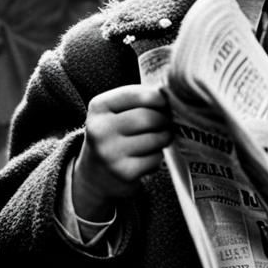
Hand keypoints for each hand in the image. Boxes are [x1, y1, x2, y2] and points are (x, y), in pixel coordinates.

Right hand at [72, 85, 171, 219]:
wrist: (95, 172)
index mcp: (98, 107)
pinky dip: (158, 157)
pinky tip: (148, 156)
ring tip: (159, 138)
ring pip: (156, 138)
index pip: (135, 94)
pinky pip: (155, 158)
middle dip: (164, 119)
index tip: (165, 102)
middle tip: (166, 122)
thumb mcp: (115, 111)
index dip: (158, 97)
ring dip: (164, 137)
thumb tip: (171, 96)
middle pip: (148, 118)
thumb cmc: (114, 134)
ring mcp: (111, 153)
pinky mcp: (124, 172)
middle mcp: (100, 129)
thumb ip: (139, 100)